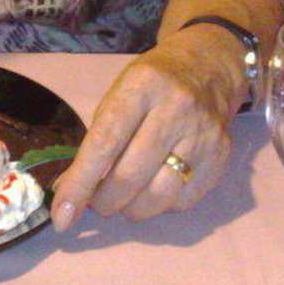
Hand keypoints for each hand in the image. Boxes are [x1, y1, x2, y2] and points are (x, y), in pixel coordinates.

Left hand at [50, 30, 246, 230]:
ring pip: (159, 197)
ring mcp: (203, 133)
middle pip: (131, 176)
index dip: (80, 184)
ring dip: (131, 209)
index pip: (104, 143)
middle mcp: (176, 108)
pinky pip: (183, 202)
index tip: (62, 216)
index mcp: (141, 86)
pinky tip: (153, 189)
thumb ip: (96, 142)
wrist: (206, 68)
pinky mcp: (221, 156)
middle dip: (104, 202)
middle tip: (96, 202)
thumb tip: (69, 192)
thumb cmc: (150, 85)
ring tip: (123, 199)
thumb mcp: (117, 96)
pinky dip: (161, 206)